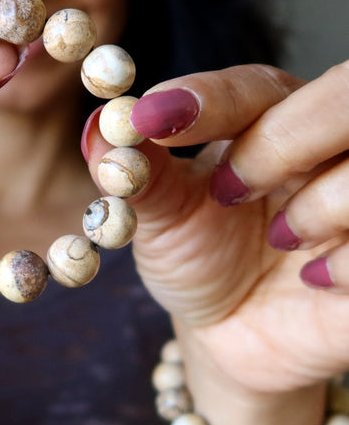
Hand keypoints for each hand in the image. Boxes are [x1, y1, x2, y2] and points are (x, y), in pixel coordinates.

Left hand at [84, 63, 348, 399]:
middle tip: (231, 190)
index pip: (256, 88)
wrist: (232, 336)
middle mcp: (330, 149)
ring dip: (317, 204)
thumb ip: (136, 173)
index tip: (150, 118)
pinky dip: (345, 261)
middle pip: (343, 97)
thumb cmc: (198, 261)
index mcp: (271, 123)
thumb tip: (101, 127)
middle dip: (280, 142)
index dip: (209, 99)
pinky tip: (313, 280)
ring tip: (279, 239)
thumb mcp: (161, 218)